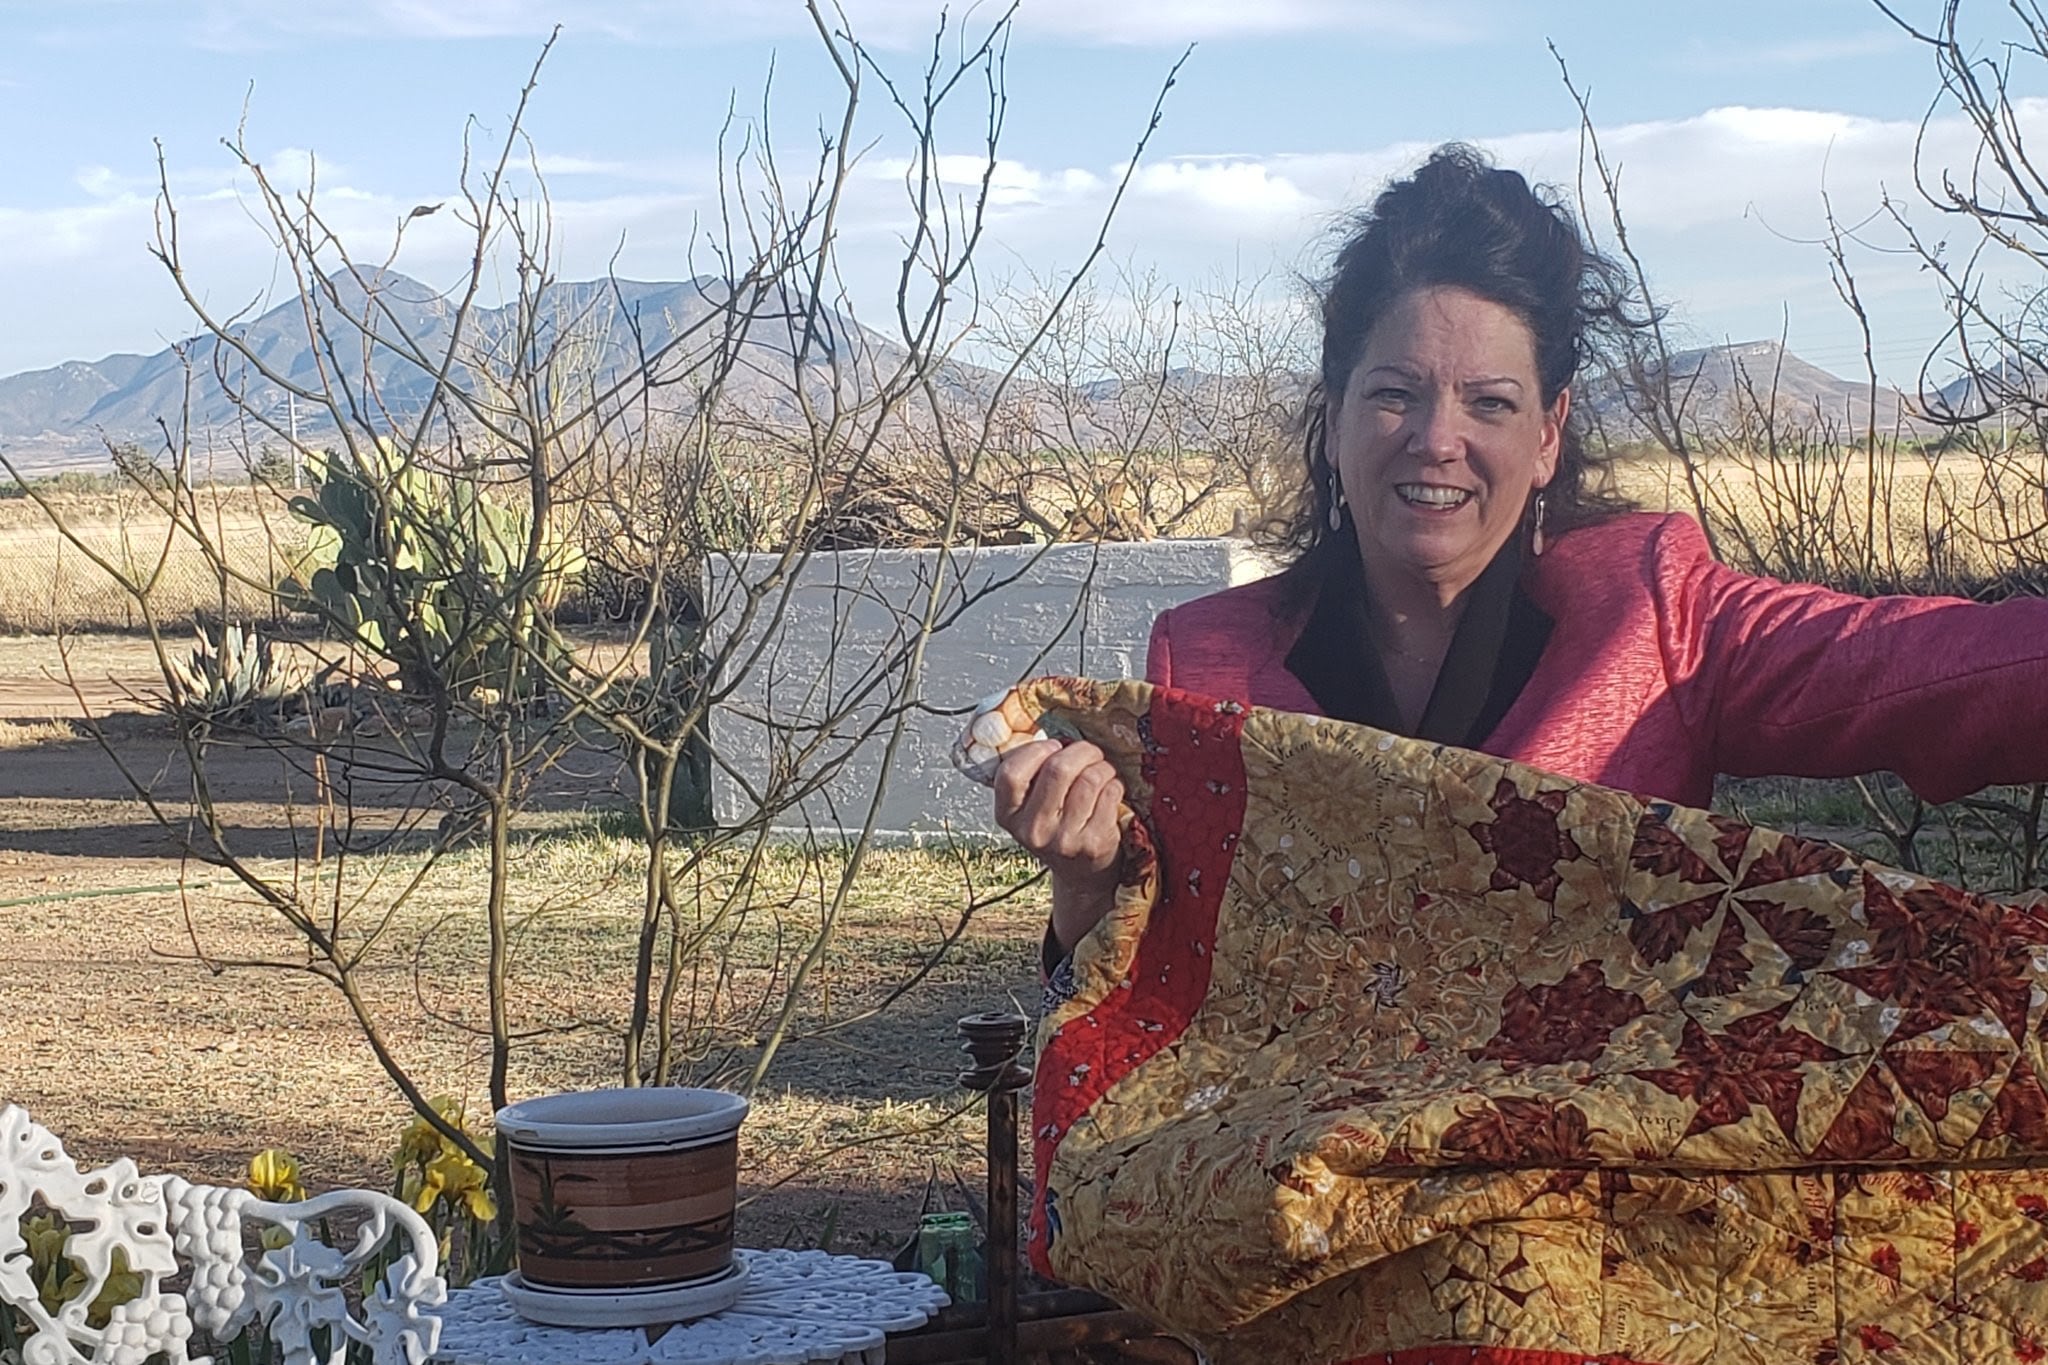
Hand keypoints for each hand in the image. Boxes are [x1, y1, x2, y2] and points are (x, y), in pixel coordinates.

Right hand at [991, 738, 1124, 952]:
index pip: (1011, 773)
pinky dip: (1115, 785)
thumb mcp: (1029, 807)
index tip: (1053, 747)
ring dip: (1101, 767)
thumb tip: (1048, 728)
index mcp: (1008, 815)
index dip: (1036, 751)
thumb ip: (1030, 776)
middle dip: (1081, 751)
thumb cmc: (1056, 828)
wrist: (1081, 874)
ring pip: (1089, 779)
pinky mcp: (1094, 843)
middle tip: (1089, 752)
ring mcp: (1064, 840)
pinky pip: (1110, 794)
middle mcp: (1033, 831)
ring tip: (1101, 771)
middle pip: (1058, 770)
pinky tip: (1110, 791)